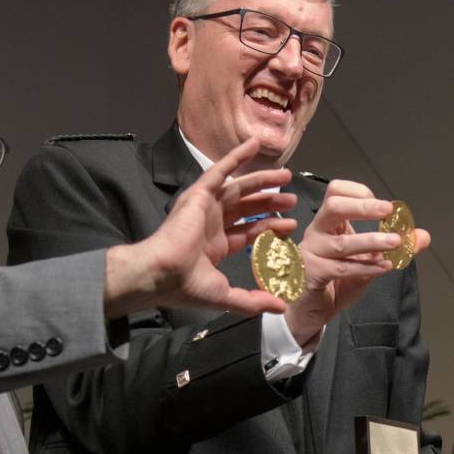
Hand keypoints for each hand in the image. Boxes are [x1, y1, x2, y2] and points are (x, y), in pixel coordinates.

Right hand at [104, 138, 297, 316]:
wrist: (162, 273)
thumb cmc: (185, 285)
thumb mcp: (225, 295)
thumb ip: (253, 301)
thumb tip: (280, 307)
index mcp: (214, 245)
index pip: (248, 232)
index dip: (269, 228)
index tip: (290, 226)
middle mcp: (210, 224)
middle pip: (246, 208)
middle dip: (270, 203)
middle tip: (291, 200)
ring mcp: (204, 207)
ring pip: (238, 188)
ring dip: (261, 181)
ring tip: (285, 177)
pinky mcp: (199, 194)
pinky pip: (220, 170)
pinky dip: (237, 156)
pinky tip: (254, 145)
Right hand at [283, 179, 430, 344]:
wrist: (312, 310)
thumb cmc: (336, 279)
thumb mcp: (369, 260)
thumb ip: (393, 246)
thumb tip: (423, 236)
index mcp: (328, 221)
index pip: (336, 191)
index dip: (359, 192)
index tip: (383, 206)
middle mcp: (317, 232)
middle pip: (334, 206)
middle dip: (363, 207)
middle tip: (387, 211)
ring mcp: (311, 253)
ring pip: (342, 243)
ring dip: (372, 241)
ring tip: (395, 243)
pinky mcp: (311, 274)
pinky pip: (341, 269)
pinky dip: (365, 267)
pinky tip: (383, 267)